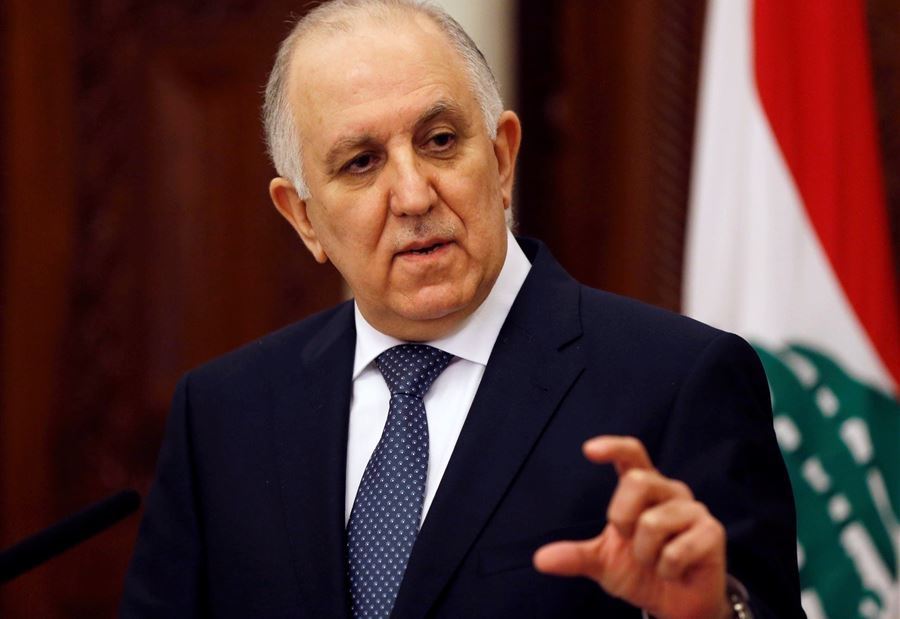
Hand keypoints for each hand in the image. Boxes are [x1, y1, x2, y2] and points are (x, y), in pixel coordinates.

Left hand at [533, 436, 730, 618]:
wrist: (677, 605)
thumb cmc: (642, 573)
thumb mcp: (603, 563)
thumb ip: (575, 556)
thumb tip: (540, 559)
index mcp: (643, 488)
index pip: (631, 454)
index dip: (613, 446)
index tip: (589, 450)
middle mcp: (670, 490)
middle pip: (637, 481)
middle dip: (622, 518)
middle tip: (631, 541)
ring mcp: (693, 510)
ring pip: (653, 522)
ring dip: (645, 553)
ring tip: (655, 561)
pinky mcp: (712, 533)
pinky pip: (676, 550)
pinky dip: (666, 569)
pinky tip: (674, 571)